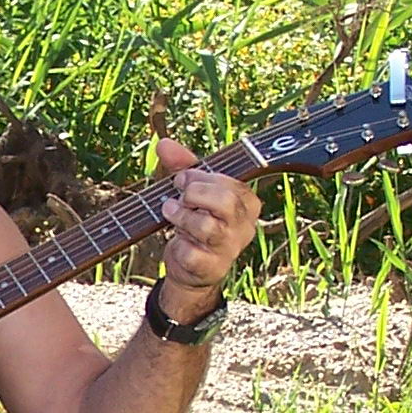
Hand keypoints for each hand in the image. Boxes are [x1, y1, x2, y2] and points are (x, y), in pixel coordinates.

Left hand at [152, 137, 262, 319]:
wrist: (191, 267)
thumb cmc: (196, 220)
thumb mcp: (192, 190)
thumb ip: (182, 165)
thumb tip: (163, 143)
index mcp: (248, 203)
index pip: (231, 182)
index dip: (200, 177)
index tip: (181, 178)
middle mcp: (245, 226)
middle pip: (224, 201)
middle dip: (194, 194)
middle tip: (179, 197)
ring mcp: (230, 249)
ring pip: (207, 226)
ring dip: (180, 217)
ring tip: (170, 214)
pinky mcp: (212, 268)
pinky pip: (192, 252)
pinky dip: (179, 245)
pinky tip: (178, 242)